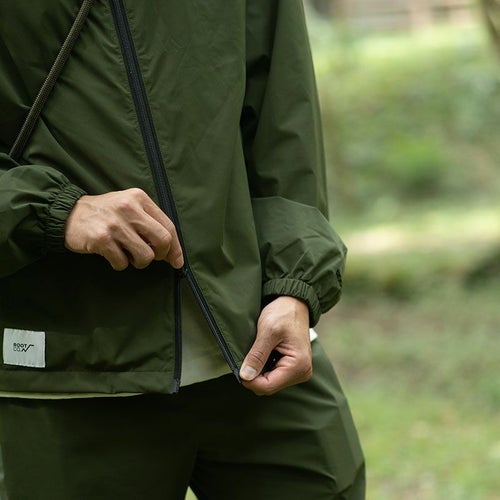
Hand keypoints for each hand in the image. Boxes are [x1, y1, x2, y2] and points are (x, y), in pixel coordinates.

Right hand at [65, 188, 183, 270]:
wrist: (68, 214)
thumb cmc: (105, 214)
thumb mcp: (129, 207)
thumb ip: (150, 223)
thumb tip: (173, 252)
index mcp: (139, 198)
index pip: (168, 226)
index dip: (176, 248)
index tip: (176, 262)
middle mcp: (129, 208)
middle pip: (162, 241)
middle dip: (160, 255)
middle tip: (149, 257)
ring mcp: (115, 223)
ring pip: (145, 255)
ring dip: (139, 262)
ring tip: (128, 255)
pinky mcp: (102, 238)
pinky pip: (123, 262)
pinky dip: (120, 264)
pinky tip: (113, 255)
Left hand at [240, 296, 311, 395]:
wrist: (294, 303)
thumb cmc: (283, 313)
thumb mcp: (268, 331)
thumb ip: (257, 355)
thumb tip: (245, 377)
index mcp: (299, 366)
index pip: (268, 386)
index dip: (249, 380)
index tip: (238, 367)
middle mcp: (302, 373)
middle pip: (268, 386)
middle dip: (254, 376)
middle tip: (246, 356)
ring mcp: (299, 371)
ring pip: (270, 382)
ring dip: (258, 371)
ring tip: (256, 352)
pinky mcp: (293, 368)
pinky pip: (273, 375)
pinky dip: (264, 368)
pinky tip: (262, 355)